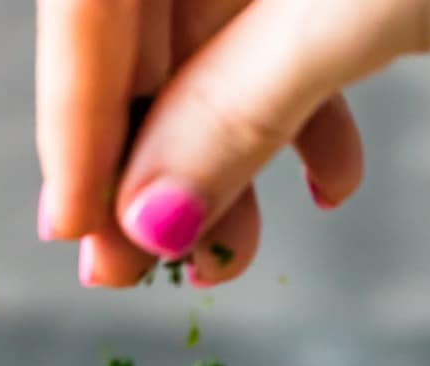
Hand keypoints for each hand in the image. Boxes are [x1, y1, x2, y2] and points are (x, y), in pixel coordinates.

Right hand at [36, 0, 429, 287]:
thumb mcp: (353, 11)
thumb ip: (241, 106)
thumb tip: (153, 218)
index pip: (90, 2)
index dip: (77, 120)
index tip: (77, 233)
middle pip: (144, 31)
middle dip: (148, 161)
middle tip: (139, 273)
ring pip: (215, 48)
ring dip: (225, 159)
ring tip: (236, 257)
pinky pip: (285, 40)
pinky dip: (299, 118)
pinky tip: (328, 184)